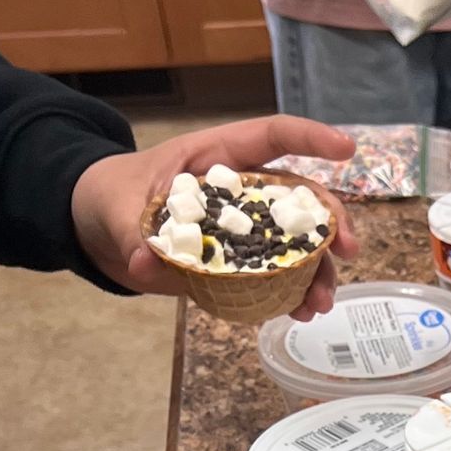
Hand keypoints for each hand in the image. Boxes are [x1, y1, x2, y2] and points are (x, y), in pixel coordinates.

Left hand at [70, 118, 360, 315]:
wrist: (100, 227)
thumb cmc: (115, 196)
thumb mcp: (117, 209)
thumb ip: (133, 234)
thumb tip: (144, 263)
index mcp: (218, 158)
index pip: (272, 137)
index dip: (311, 139)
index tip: (347, 151)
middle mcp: (242, 191)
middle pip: (299, 199)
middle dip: (331, 224)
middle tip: (350, 252)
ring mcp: (243, 229)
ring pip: (295, 245)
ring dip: (318, 273)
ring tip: (321, 304)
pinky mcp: (237, 263)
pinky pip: (275, 276)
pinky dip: (292, 294)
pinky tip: (301, 313)